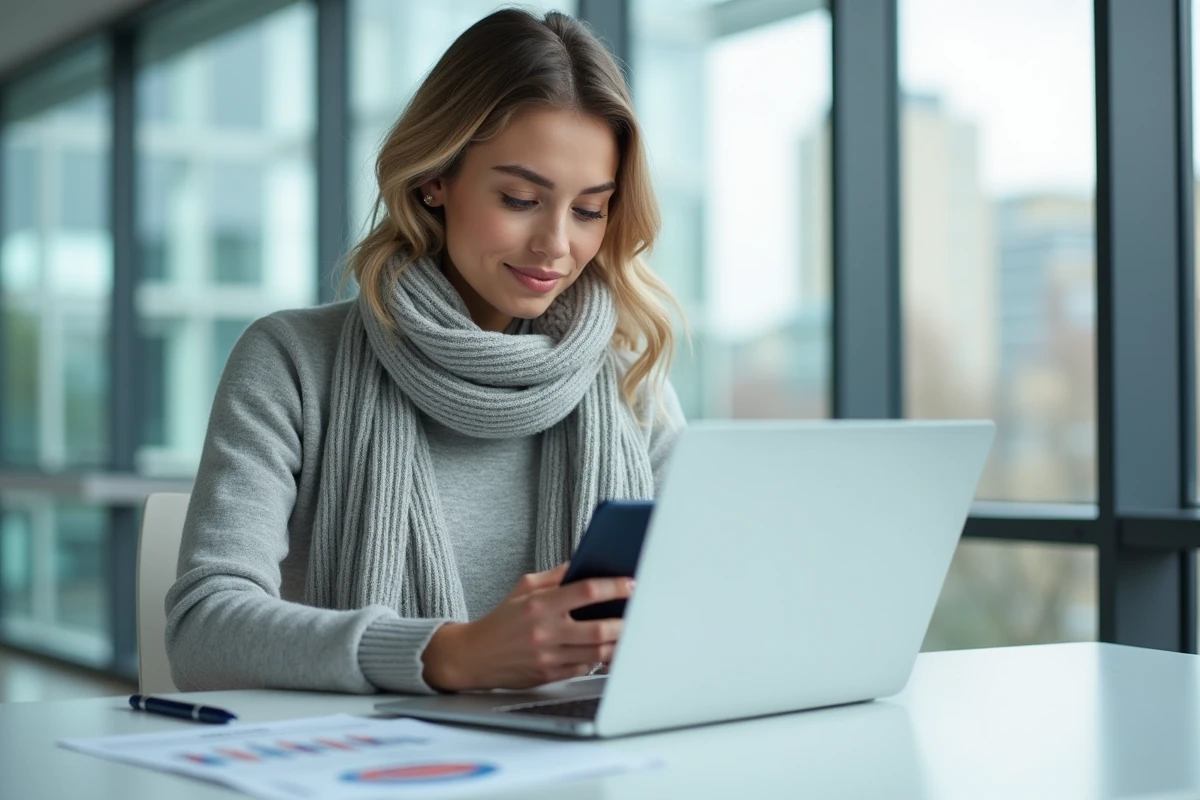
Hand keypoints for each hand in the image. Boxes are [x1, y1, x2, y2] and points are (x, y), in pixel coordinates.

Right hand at [421, 563, 632, 691]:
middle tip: (639, 613)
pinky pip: (585, 667)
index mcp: (539, 604)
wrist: (474, 655)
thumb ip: (555, 576)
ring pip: (597, 652)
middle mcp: (545, 631)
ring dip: (618, 643)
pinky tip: (609, 648)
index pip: (585, 591)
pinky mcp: (550, 675)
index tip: (631, 584)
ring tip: (630, 632)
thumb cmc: (502, 619)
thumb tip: (584, 563)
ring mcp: (548, 656)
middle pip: (598, 628)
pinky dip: (600, 658)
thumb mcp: (523, 588)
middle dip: (624, 622)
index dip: (613, 587)